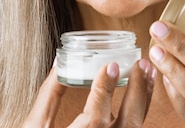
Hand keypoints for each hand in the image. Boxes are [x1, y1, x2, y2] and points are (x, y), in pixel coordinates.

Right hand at [22, 58, 155, 127]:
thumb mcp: (36, 127)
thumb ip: (49, 95)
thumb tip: (59, 63)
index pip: (95, 118)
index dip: (105, 90)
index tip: (112, 65)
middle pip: (127, 122)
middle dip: (138, 90)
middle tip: (142, 64)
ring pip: (135, 127)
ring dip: (143, 99)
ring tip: (148, 75)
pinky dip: (139, 112)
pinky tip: (140, 96)